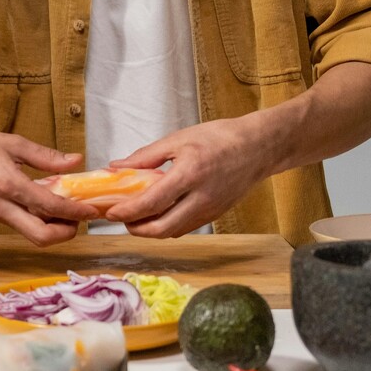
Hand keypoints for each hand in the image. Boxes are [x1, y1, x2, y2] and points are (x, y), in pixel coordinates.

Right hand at [0, 127, 98, 245]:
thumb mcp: (10, 143)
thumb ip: (44, 156)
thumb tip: (75, 161)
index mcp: (9, 185)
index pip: (50, 207)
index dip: (75, 211)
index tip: (92, 210)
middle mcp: (2, 207)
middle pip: (41, 237)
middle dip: (66, 234)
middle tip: (79, 218)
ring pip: (31, 234)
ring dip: (53, 229)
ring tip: (66, 210)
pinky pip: (21, 225)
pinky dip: (38, 221)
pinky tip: (45, 205)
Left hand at [105, 117, 270, 237]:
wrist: (259, 147)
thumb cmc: (219, 138)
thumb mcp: (178, 139)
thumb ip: (144, 157)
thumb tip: (116, 167)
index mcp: (190, 174)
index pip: (152, 203)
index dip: (127, 212)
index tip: (110, 212)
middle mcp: (201, 198)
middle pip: (162, 229)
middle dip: (136, 229)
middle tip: (121, 219)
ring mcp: (210, 210)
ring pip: (173, 232)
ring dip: (150, 230)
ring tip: (134, 217)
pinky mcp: (215, 215)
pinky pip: (185, 227)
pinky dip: (166, 226)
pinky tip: (156, 215)